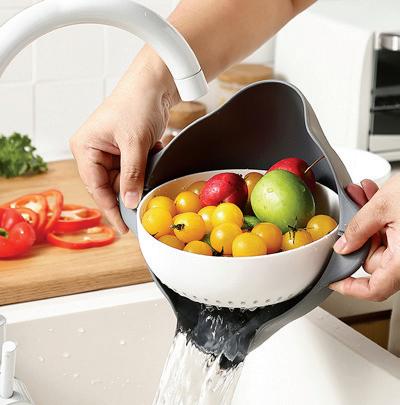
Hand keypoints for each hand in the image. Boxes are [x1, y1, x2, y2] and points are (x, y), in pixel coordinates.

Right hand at [70, 49, 177, 233]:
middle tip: (147, 199)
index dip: (111, 209)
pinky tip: (154, 150)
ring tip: (151, 160)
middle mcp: (94, 152)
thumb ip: (132, 175)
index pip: (96, 188)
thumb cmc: (137, 104)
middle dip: (131, 190)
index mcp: (85, 149)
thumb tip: (129, 202)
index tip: (124, 227)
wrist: (156, 83)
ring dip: (142, 176)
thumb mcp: (134, 143)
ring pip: (126, 179)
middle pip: (111, 186)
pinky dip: (147, 165)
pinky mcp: (127, 149)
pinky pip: (136, 169)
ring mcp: (111, 151)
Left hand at [330, 175, 399, 300]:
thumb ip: (357, 229)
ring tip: (362, 195)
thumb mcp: (383, 206)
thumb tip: (343, 246)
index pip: (375, 289)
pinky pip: (392, 234)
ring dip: (368, 220)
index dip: (350, 288)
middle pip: (372, 261)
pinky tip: (374, 197)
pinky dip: (381, 217)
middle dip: (358, 234)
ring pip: (381, 243)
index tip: (335, 282)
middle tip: (352, 212)